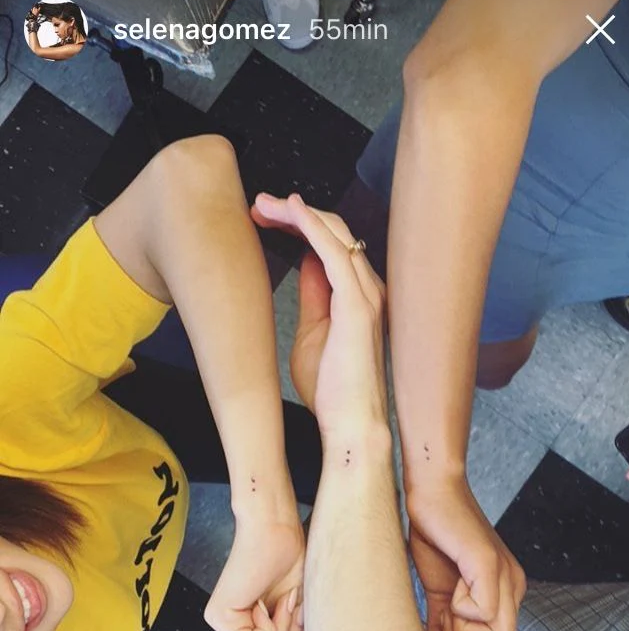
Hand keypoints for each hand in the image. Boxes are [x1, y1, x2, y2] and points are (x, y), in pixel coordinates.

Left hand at [204, 513, 307, 630]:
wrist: (279, 533)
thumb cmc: (293, 565)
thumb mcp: (303, 618)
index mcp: (255, 627)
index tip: (303, 622)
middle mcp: (236, 629)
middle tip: (293, 605)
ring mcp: (225, 625)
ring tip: (283, 599)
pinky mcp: (218, 619)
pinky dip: (272, 627)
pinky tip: (266, 601)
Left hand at [252, 193, 386, 436]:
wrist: (351, 425)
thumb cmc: (332, 390)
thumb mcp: (312, 332)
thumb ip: (312, 296)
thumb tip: (305, 263)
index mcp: (357, 295)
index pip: (330, 245)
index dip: (299, 225)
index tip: (264, 219)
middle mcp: (367, 289)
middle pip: (333, 232)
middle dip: (294, 212)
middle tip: (258, 206)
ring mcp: (366, 295)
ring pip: (334, 234)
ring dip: (296, 213)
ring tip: (263, 205)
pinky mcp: (357, 305)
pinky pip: (335, 252)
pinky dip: (312, 226)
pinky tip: (291, 210)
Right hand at [409, 478, 525, 630]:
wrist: (431, 493)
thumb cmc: (435, 537)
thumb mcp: (438, 593)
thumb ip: (440, 627)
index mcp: (505, 594)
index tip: (441, 622)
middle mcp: (513, 586)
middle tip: (442, 616)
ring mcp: (505, 576)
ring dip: (459, 630)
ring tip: (445, 600)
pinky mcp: (488, 563)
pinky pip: (483, 612)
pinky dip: (459, 609)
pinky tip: (450, 585)